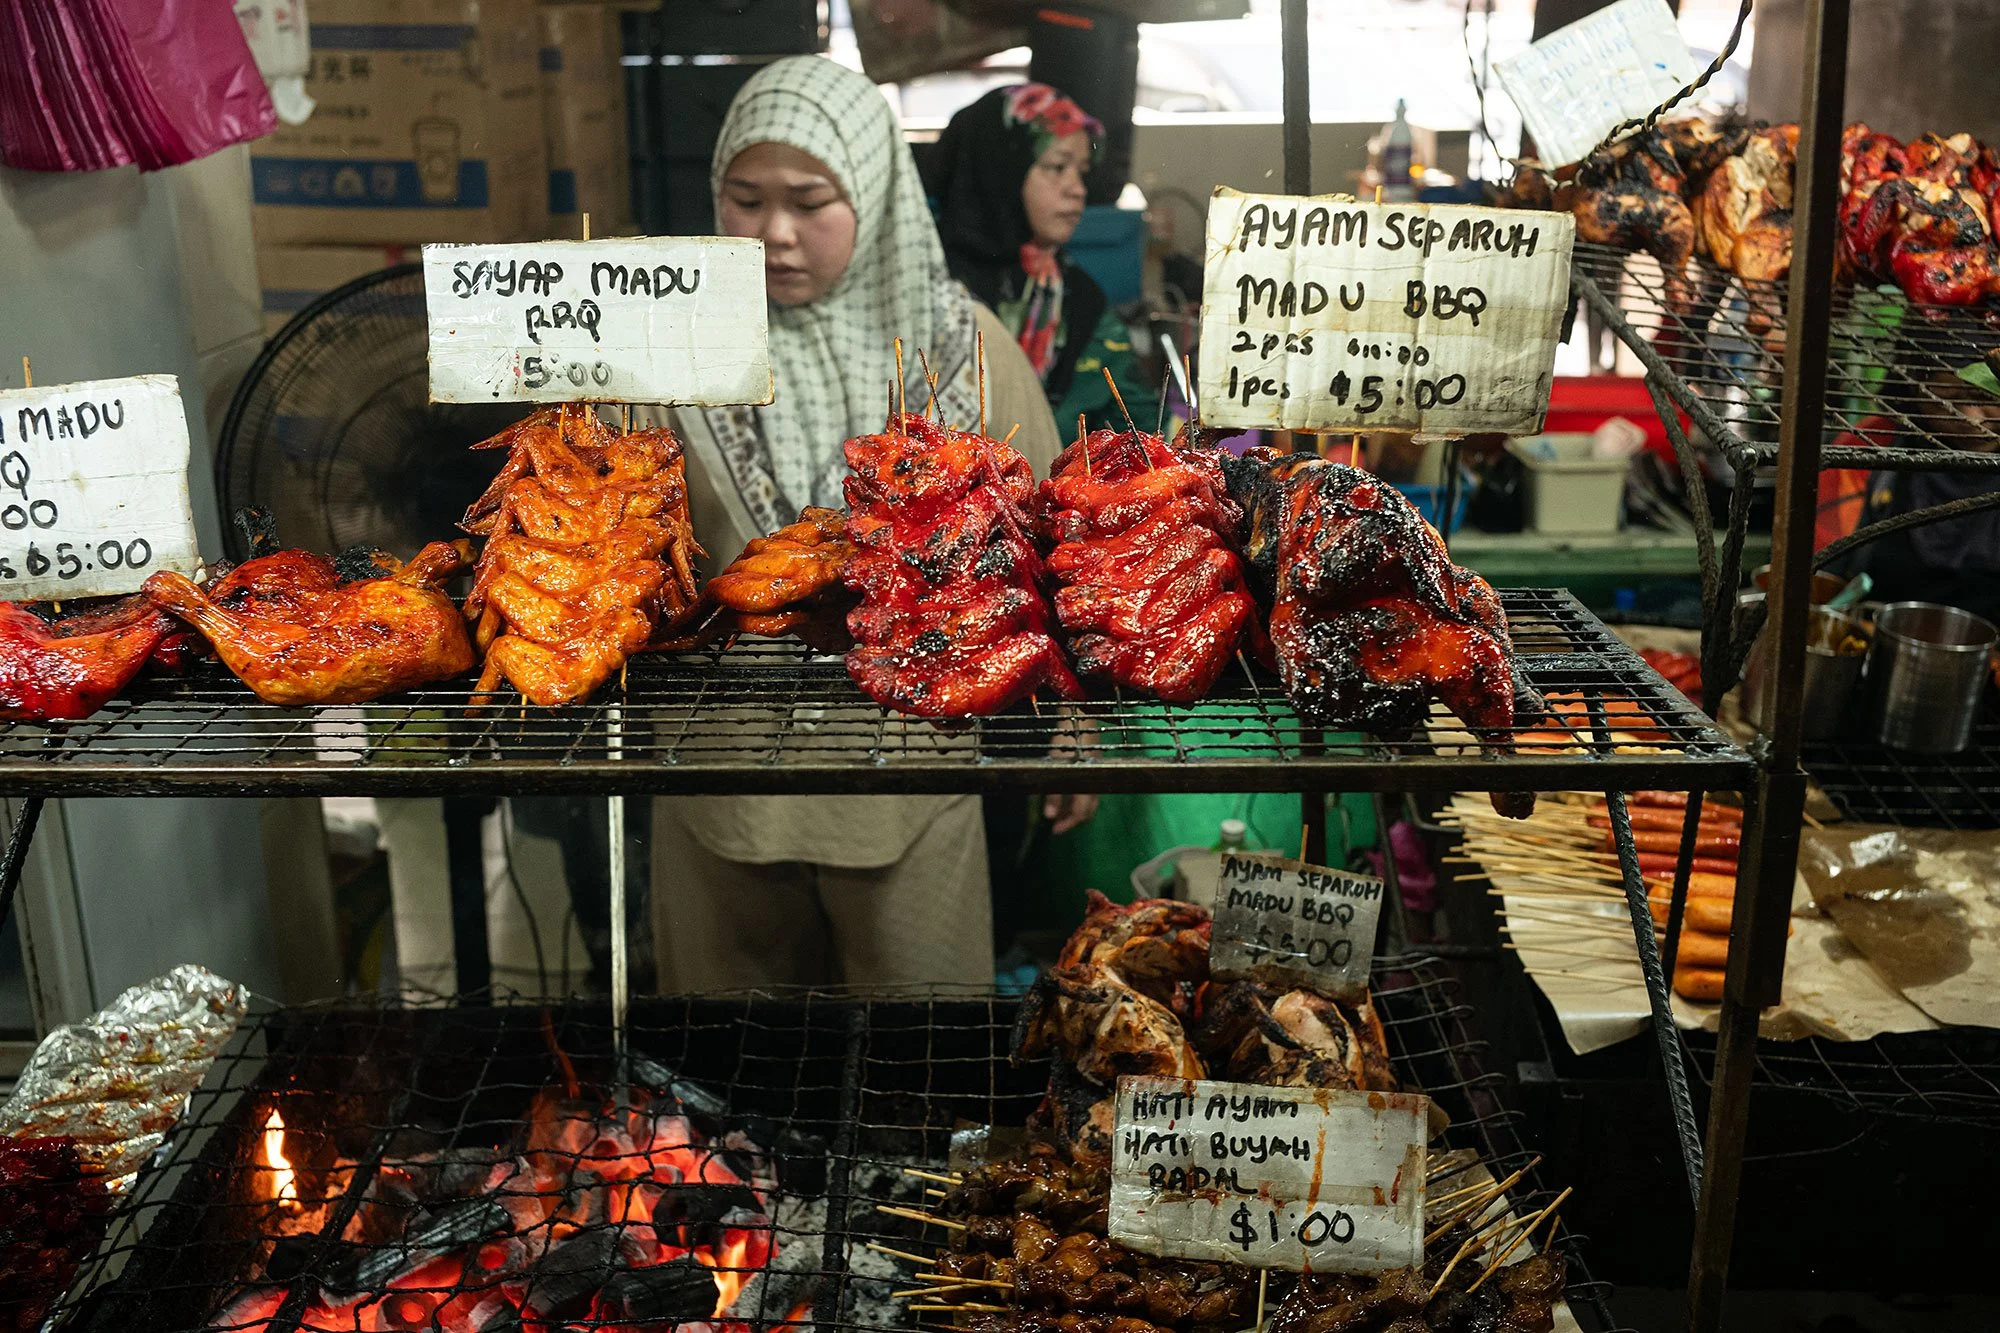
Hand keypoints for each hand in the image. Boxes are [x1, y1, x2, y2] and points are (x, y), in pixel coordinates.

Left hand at [1041, 709, 1100, 834]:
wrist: (1080, 716)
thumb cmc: (1067, 739)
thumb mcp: (1056, 766)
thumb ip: (1053, 794)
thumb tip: (1049, 817)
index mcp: (1087, 783)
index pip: (1081, 813)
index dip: (1067, 824)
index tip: (1054, 830)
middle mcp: (1095, 780)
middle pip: (1087, 811)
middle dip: (1072, 820)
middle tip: (1056, 826)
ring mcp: (1096, 773)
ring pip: (1088, 801)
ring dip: (1073, 810)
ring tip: (1058, 813)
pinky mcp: (1093, 766)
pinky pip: (1088, 790)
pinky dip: (1076, 798)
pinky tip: (1064, 795)